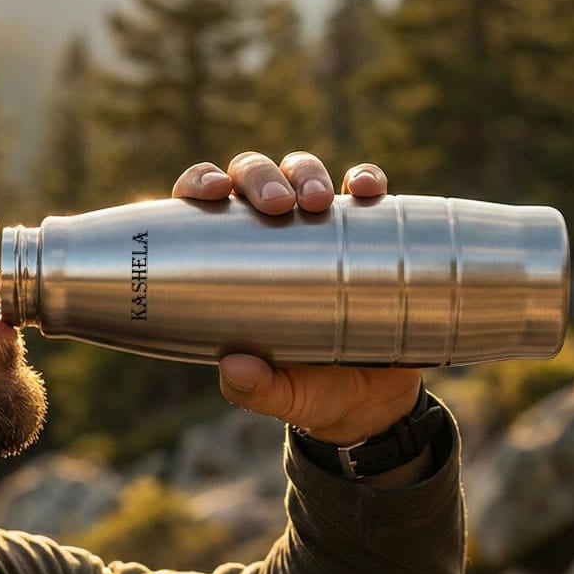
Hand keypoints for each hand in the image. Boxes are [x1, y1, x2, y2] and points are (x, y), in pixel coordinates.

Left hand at [171, 151, 422, 443]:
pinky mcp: (367, 231)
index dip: (200, 181)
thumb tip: (233, 367)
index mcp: (228, 258)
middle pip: (254, 177)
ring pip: (303, 171)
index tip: (212, 191)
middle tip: (277, 205)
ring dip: (307, 173)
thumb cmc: (307, 389)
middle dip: (261, 177)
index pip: (201, 204)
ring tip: (318, 202)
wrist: (373, 402)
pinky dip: (366, 179)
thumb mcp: (278, 394)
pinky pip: (366, 190)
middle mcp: (269, 232)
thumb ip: (251, 388)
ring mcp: (318, 226)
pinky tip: (366, 190)